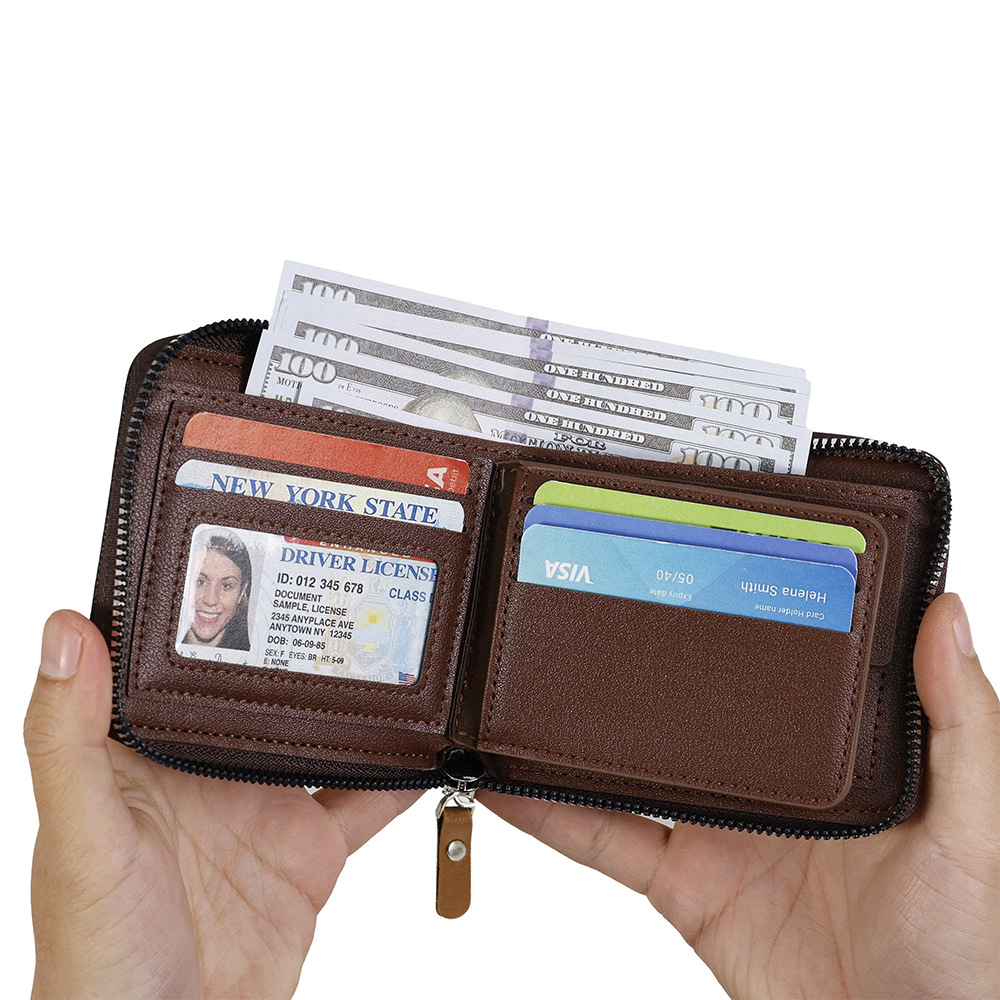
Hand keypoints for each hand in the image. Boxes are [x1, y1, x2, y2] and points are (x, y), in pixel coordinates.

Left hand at [25, 610, 422, 998]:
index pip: (182, 661)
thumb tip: (65, 627)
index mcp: (151, 750)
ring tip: (402, 645)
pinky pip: (368, 799)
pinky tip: (432, 741)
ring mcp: (267, 809)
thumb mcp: (82, 835)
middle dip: (306, 641)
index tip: (246, 546)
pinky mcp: (311, 853)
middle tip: (352, 578)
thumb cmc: (96, 956)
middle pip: (270, 689)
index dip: (208, 607)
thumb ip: (68, 737)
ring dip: (361, 698)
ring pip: (326, 733)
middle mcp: (212, 769)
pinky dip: (402, 773)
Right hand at [482, 593, 998, 998]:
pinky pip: (606, 841)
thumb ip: (962, 724)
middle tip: (590, 601)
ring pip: (633, 765)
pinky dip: (552, 817)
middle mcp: (767, 779)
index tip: (695, 564)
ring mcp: (719, 829)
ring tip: (532, 683)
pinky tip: (513, 786)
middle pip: (689, 708)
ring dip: (581, 732)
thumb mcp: (974, 827)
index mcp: (829, 751)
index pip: (774, 668)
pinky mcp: (683, 883)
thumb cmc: (960, 951)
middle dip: (642, 663)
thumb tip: (944, 612)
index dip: (738, 619)